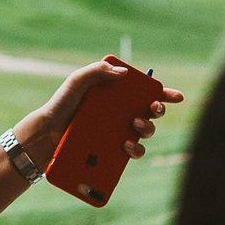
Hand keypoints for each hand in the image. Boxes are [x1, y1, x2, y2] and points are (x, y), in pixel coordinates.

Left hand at [20, 60, 185, 164]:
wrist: (48, 132)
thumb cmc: (62, 104)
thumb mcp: (78, 82)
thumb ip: (98, 71)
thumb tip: (124, 73)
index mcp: (118, 95)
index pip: (146, 92)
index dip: (165, 94)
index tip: (177, 96)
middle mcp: (122, 114)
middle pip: (151, 112)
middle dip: (158, 109)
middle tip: (152, 109)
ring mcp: (119, 132)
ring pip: (146, 132)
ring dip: (148, 128)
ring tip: (135, 125)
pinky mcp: (113, 150)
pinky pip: (133, 152)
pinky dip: (136, 149)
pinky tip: (126, 145)